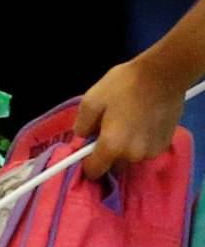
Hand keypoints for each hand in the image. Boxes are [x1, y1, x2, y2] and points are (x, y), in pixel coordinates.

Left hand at [75, 53, 189, 179]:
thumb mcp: (91, 101)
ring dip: (125, 148)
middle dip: (107, 153)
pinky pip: (145, 150)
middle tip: (107, 130)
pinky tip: (141, 124)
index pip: (94, 171)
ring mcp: (151, 152)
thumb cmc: (124, 85)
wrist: (163, 75)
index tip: (86, 152)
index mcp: (112, 146)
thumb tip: (81, 137)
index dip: (86, 164)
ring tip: (126, 124)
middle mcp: (133, 156)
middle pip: (113, 165)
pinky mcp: (164, 145)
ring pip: (130, 158)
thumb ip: (81, 125)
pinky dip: (140, 143)